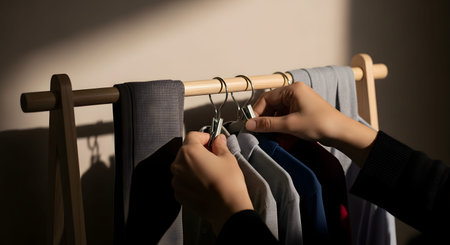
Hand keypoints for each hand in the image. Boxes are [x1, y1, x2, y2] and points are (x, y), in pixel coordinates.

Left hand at [171, 132, 252, 233]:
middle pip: (186, 151)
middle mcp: (178, 165)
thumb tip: (218, 140)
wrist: (227, 208)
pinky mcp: (179, 194)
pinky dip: (191, 180)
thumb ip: (220, 145)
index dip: (204, 137)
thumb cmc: (228, 184)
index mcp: (189, 152)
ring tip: (210, 172)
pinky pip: (183, 181)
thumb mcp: (228, 158)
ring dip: (194, 166)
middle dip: (199, 151)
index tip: (211, 141)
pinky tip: (205, 183)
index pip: (193, 136)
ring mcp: (177, 181)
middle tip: (213, 156)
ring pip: (184, 167)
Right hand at [245, 82, 377, 165]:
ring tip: (270, 134)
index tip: (251, 124)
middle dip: (265, 118)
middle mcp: (295, 92)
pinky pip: (286, 114)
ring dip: (273, 122)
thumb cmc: (320, 124)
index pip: (266, 98)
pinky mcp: (303, 109)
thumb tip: (249, 124)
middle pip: (272, 103)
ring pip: (278, 110)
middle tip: (258, 130)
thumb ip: (267, 124)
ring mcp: (300, 100)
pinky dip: (281, 124)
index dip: (257, 112)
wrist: (341, 132)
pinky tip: (280, 133)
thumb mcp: (289, 125)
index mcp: (292, 89)